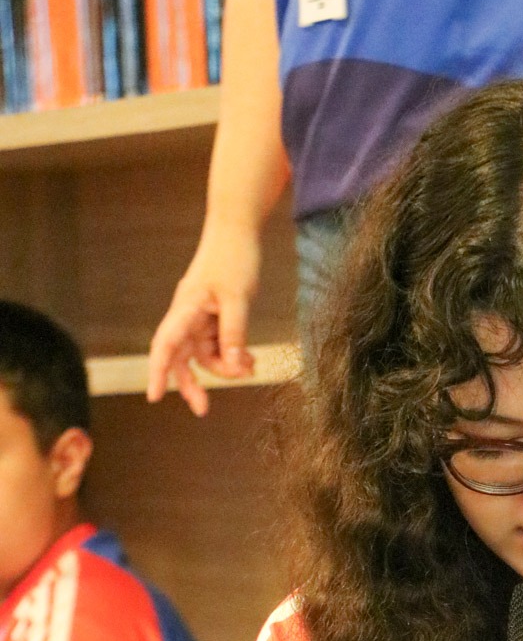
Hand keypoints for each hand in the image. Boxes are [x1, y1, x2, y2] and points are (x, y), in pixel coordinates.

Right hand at [146, 221, 261, 415]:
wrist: (237, 231)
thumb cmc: (234, 258)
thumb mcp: (238, 298)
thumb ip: (234, 333)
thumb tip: (234, 365)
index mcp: (186, 308)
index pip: (165, 344)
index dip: (157, 371)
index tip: (153, 396)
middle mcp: (186, 315)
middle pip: (179, 357)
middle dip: (190, 383)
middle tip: (202, 409)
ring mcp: (198, 317)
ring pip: (203, 355)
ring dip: (224, 367)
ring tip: (250, 368)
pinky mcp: (211, 317)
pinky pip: (217, 345)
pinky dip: (232, 354)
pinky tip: (251, 359)